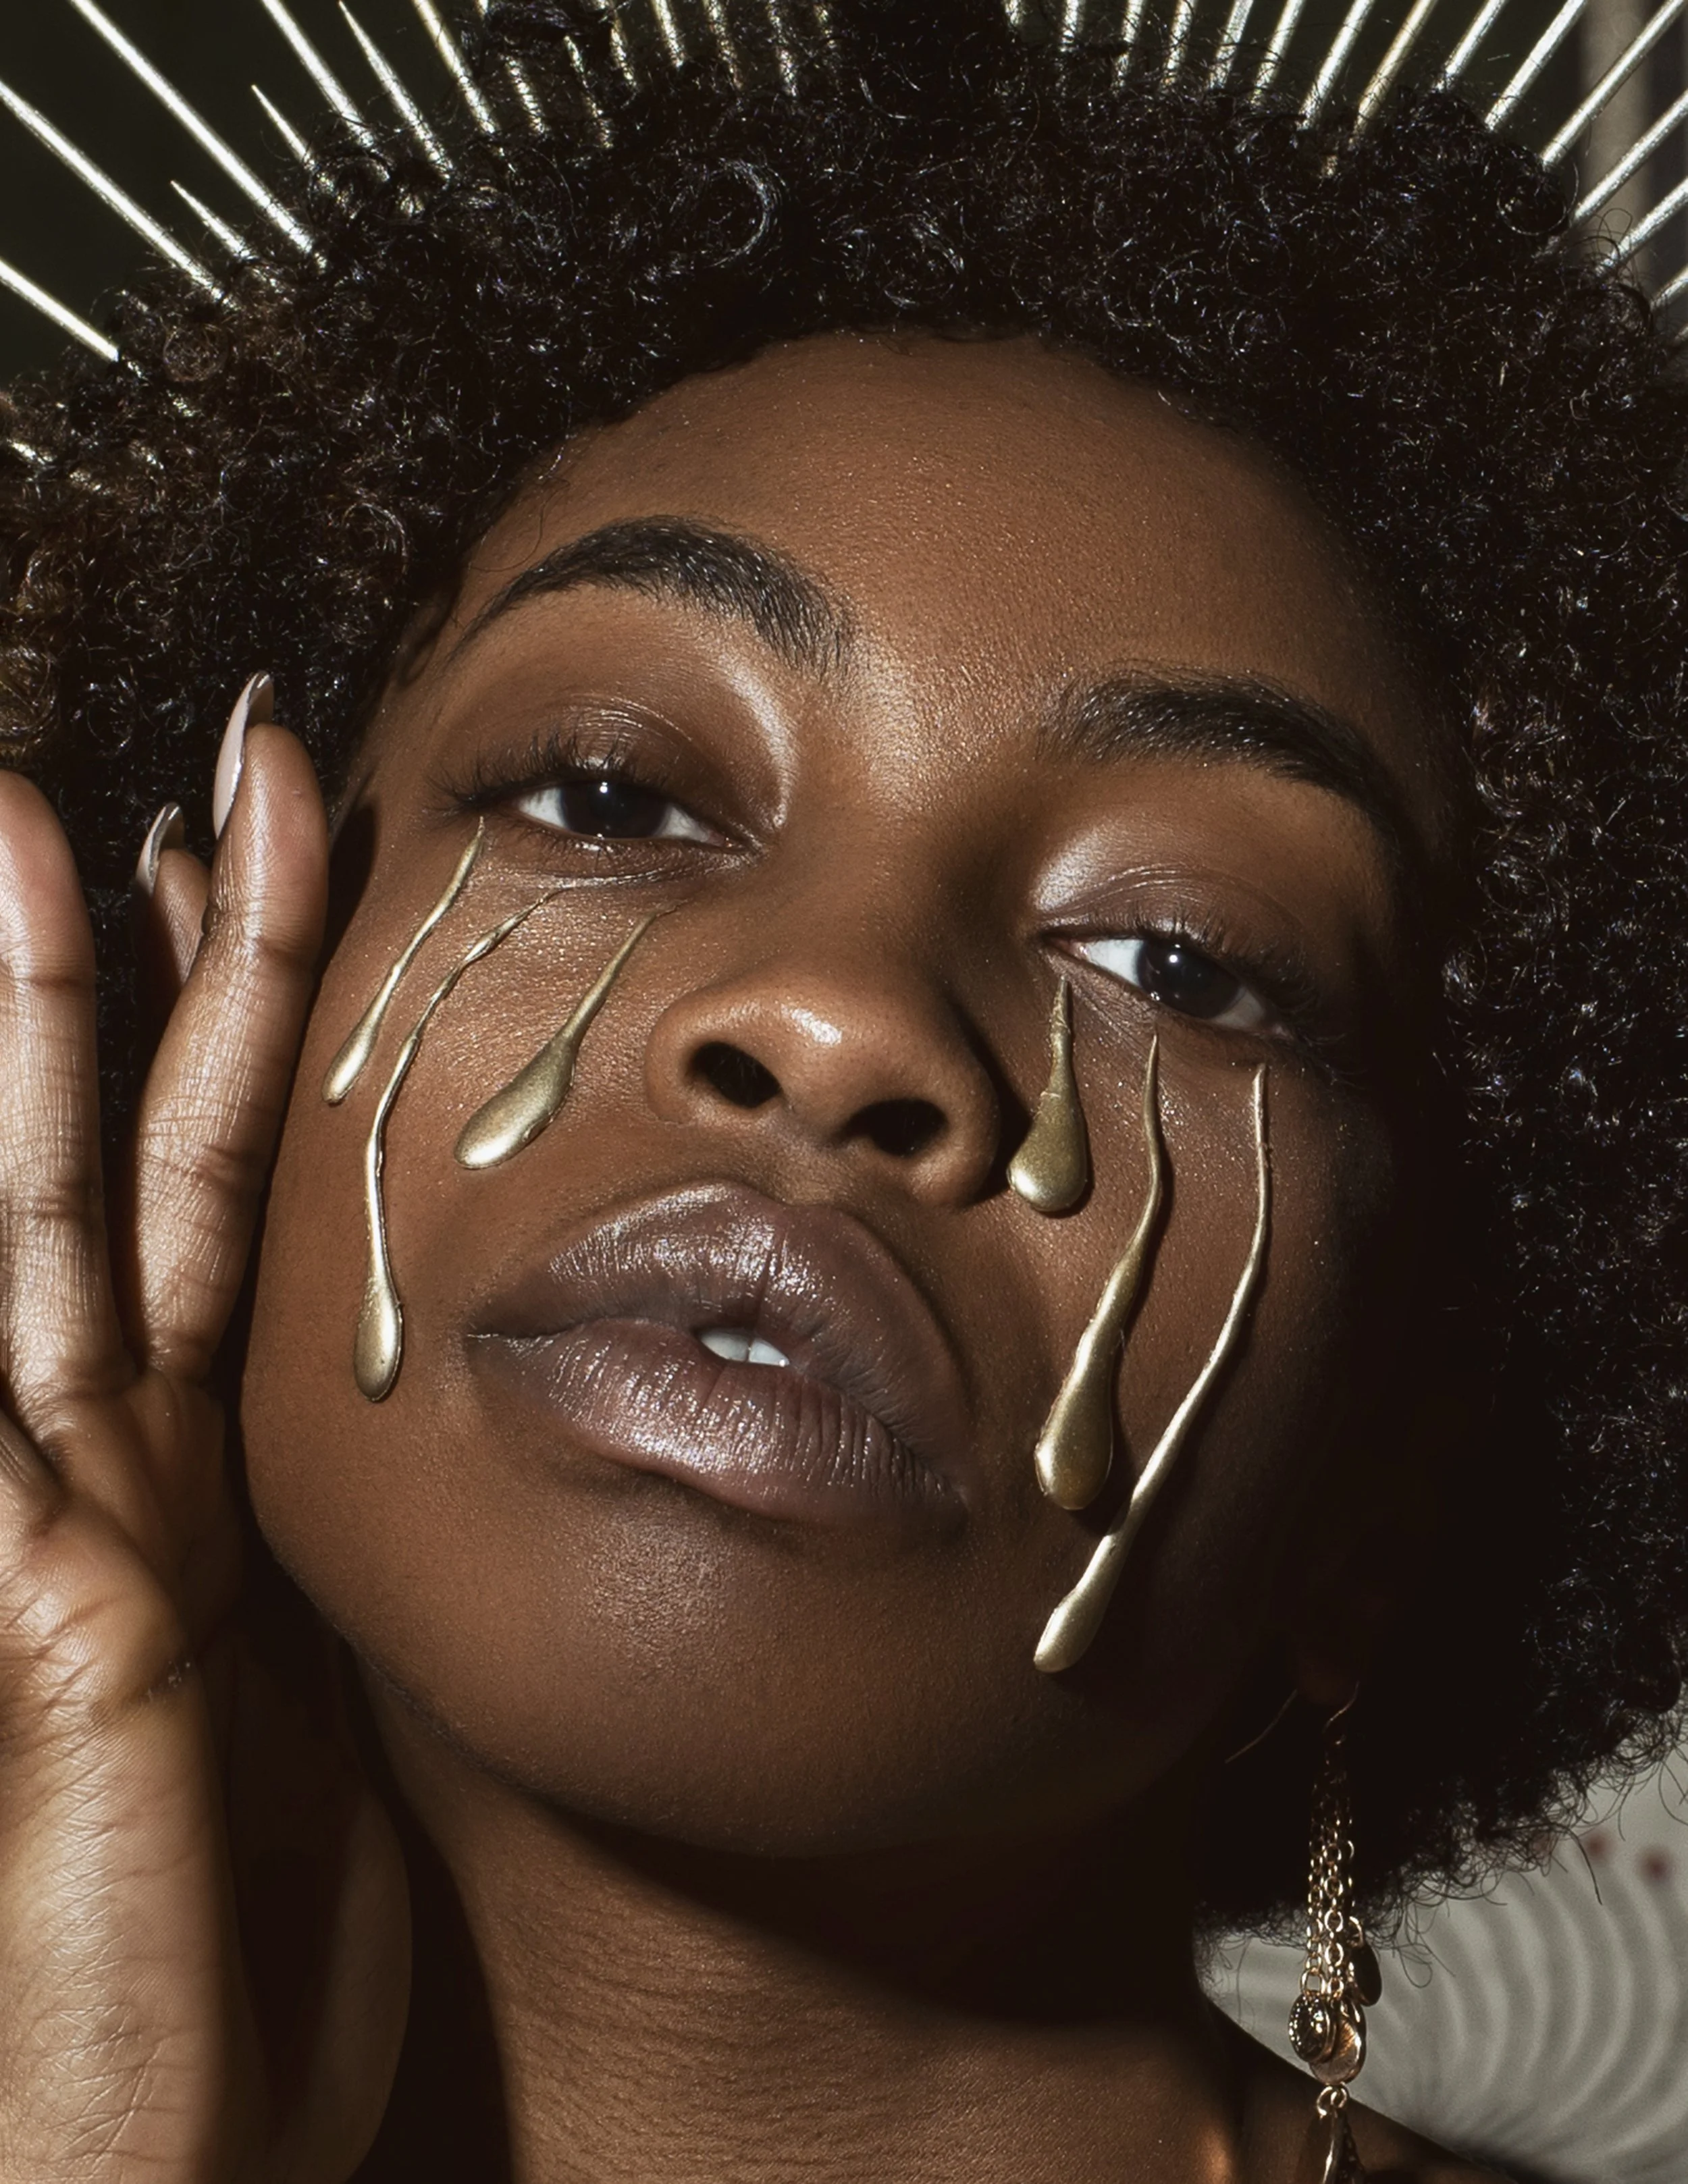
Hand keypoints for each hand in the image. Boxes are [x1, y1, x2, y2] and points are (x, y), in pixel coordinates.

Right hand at [0, 711, 408, 2183]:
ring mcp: (47, 1534)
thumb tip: (271, 1456)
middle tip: (203, 765)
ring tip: (22, 827)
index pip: (220, 1201)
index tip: (267, 862)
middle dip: (158, 959)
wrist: (134, 2179)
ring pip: (42, 1228)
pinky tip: (13, 1145)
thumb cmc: (231, 1991)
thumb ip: (274, 1583)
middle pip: (137, 1161)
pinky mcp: (45, 1621)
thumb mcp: (300, 1743)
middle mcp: (106, 1476)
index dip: (247, 1031)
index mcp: (198, 1489)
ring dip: (32, 1034)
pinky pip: (17, 1410)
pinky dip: (12, 1259)